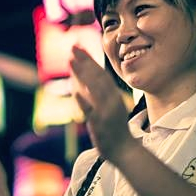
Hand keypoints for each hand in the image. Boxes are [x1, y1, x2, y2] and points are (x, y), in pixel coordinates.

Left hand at [69, 45, 133, 162]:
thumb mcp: (107, 106)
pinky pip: (92, 113)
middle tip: (73, 48)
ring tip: (72, 62)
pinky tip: (76, 94)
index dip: (89, 59)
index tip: (78, 46)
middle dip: (85, 62)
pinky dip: (85, 103)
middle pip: (98, 78)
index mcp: (112, 95)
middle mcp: (111, 100)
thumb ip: (96, 93)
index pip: (100, 73)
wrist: (124, 149)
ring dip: (83, 75)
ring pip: (95, 90)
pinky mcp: (101, 125)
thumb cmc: (113, 127)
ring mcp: (106, 112)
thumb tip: (80, 78)